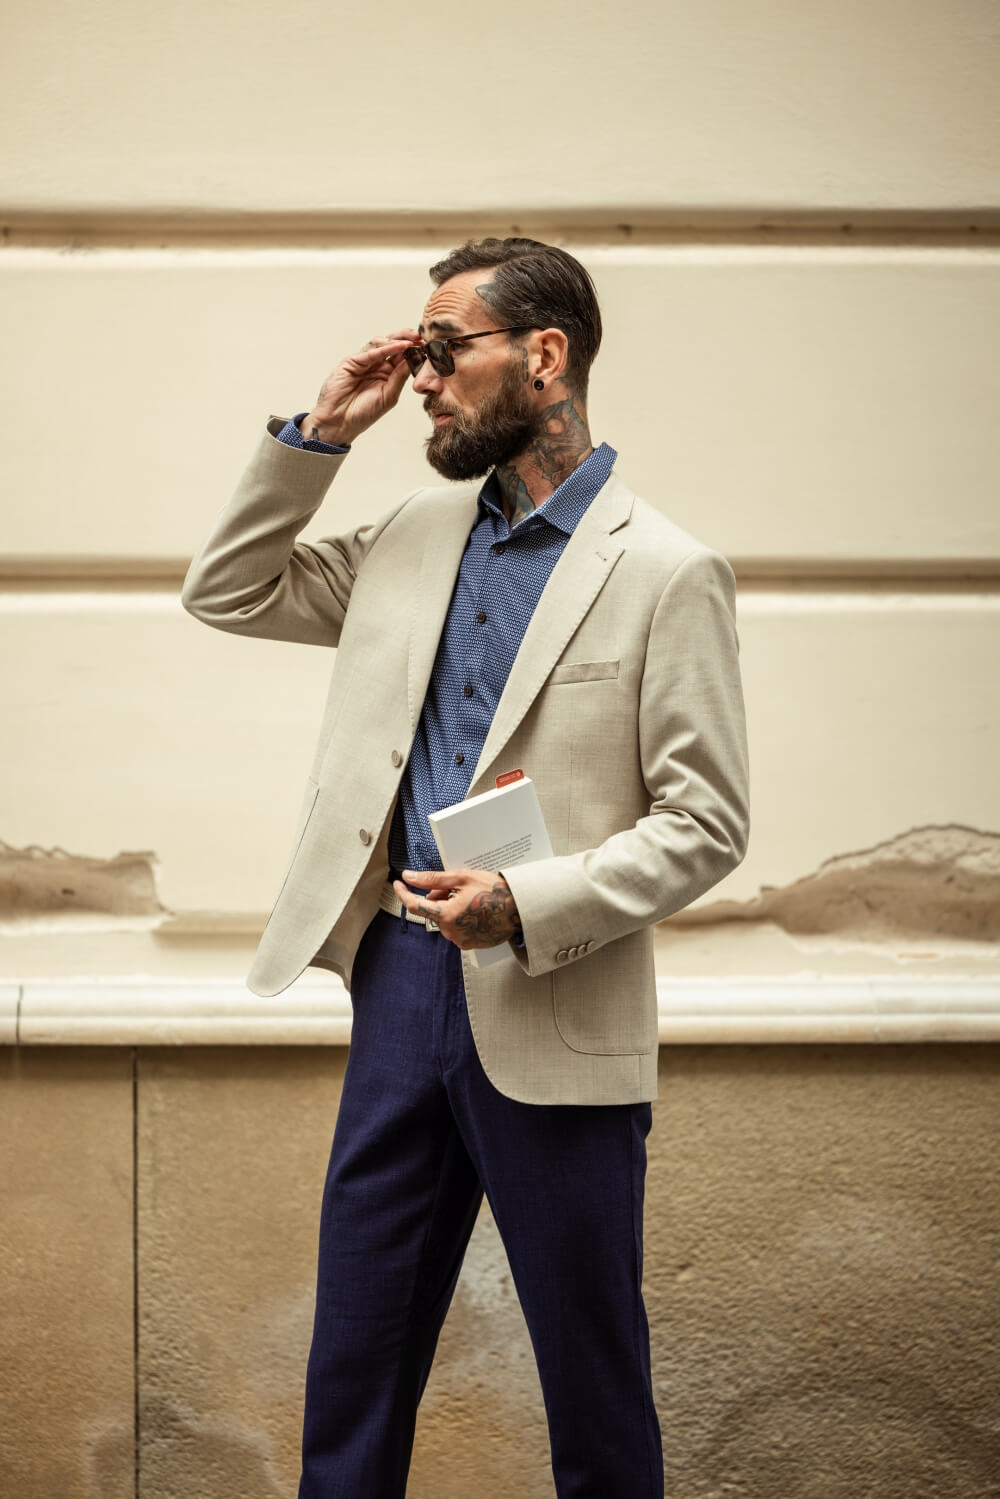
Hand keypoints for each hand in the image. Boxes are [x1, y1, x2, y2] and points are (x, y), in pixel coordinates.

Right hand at [302, 329, 420, 445]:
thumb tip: (412, 359)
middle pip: (392, 345)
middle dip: (406, 338)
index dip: (414, 350)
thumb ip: (399, 377)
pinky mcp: (352, 362)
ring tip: (411, 341)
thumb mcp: (389, 396)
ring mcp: (363, 362)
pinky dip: (385, 348)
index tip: (427, 346)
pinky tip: (398, 346)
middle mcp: (375, 365)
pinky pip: (370, 352)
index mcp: (386, 374)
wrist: (340, 422)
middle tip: (420, 336)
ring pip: (381, 344)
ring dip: (397, 340)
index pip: (402, 357)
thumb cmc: (363, 414)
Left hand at [393, 869, 521, 950]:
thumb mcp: (462, 878)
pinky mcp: (470, 945)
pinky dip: (460, 918)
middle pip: (433, 910)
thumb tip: (409, 877)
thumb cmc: (494, 891)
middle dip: (439, 897)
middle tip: (457, 886)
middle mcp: (451, 932)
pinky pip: (456, 929)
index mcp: (447, 915)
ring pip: (445, 920)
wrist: (520, 909)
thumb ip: (432, 879)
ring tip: (471, 898)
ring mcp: (461, 941)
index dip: (404, 893)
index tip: (399, 884)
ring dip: (450, 908)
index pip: (415, 905)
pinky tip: (476, 910)